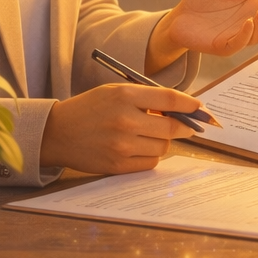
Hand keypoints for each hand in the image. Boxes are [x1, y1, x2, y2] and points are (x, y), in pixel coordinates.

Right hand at [40, 83, 201, 174]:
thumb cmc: (90, 108)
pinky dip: (152, 156)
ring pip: (162, 147)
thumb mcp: (115, 91)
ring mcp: (121, 145)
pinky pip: (149, 163)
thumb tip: (179, 108)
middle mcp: (124, 120)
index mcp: (124, 96)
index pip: (169, 99)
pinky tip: (142, 148)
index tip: (200, 108)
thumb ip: (146, 97)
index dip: (190, 104)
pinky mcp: (116, 165)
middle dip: (184, 127)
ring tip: (153, 135)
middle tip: (187, 126)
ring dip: (165, 141)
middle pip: (170, 127)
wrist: (57, 132)